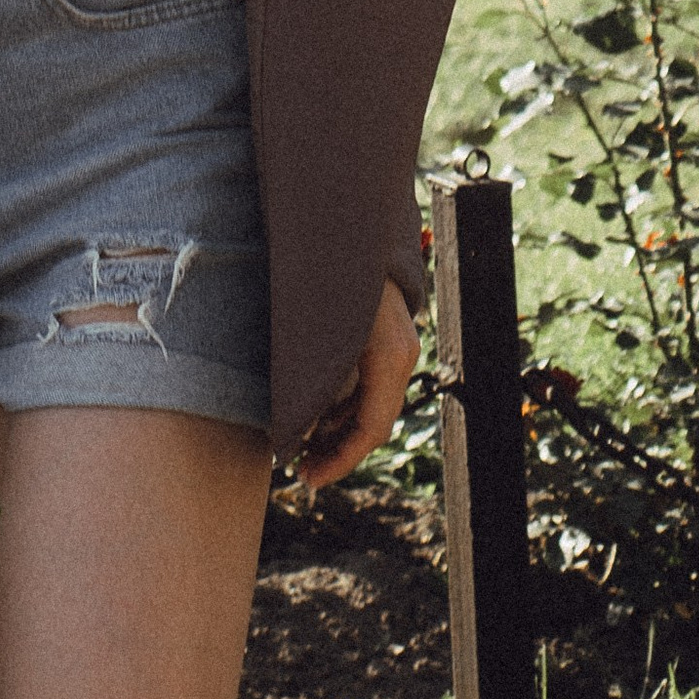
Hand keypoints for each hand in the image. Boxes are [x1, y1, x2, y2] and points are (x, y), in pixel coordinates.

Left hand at [289, 278, 419, 493]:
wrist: (342, 219)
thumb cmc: (324, 272)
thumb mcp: (314, 332)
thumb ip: (312, 381)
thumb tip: (298, 430)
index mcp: (391, 357)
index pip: (372, 429)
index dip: (340, 461)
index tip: (308, 478)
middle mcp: (401, 353)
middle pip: (373, 419)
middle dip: (337, 449)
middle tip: (301, 470)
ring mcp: (396, 341)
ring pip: (370, 401)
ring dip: (337, 427)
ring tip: (300, 445)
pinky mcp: (382, 333)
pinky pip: (367, 380)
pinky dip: (342, 401)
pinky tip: (312, 411)